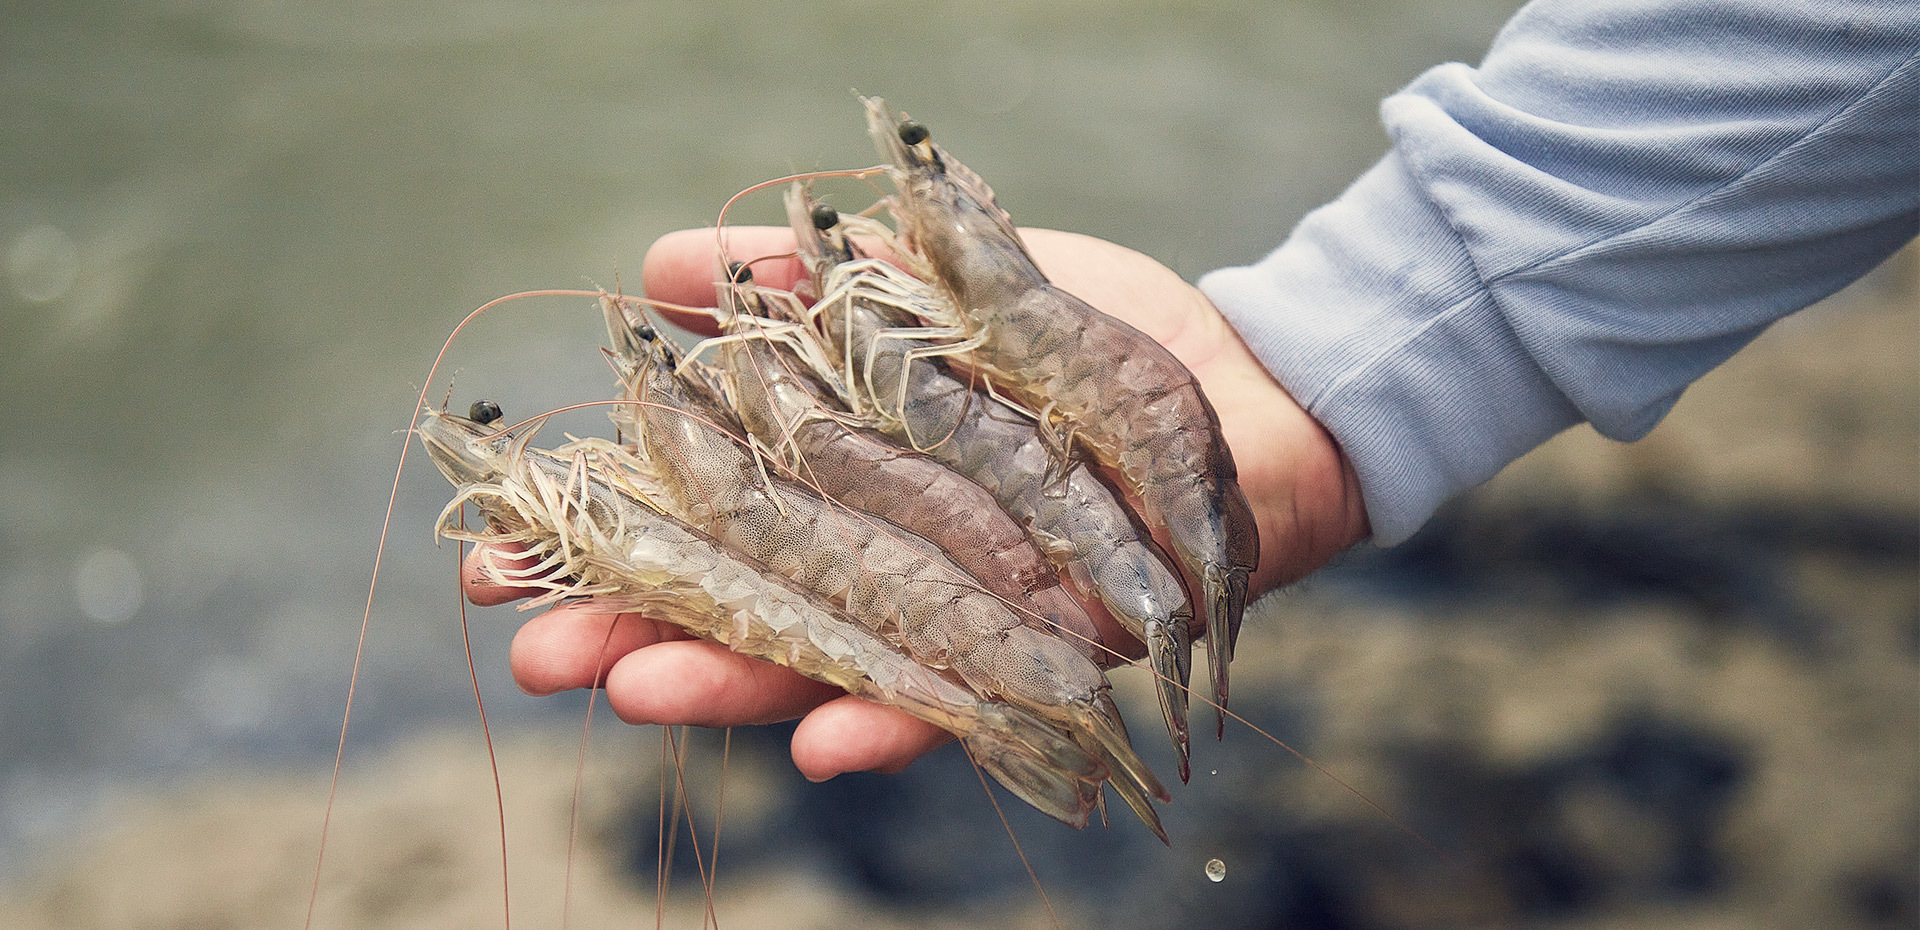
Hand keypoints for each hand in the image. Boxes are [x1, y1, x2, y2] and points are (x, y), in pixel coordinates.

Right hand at [470, 226, 1369, 780]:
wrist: (1229, 383)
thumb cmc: (1071, 334)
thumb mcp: (927, 279)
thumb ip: (801, 282)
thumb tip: (667, 264)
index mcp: (833, 480)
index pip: (691, 523)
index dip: (598, 542)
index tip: (493, 556)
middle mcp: (873, 560)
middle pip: (733, 608)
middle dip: (626, 629)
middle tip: (524, 650)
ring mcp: (946, 614)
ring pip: (820, 666)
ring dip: (724, 685)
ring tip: (628, 688)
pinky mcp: (1033, 657)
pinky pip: (962, 708)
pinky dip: (899, 727)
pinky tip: (827, 745)